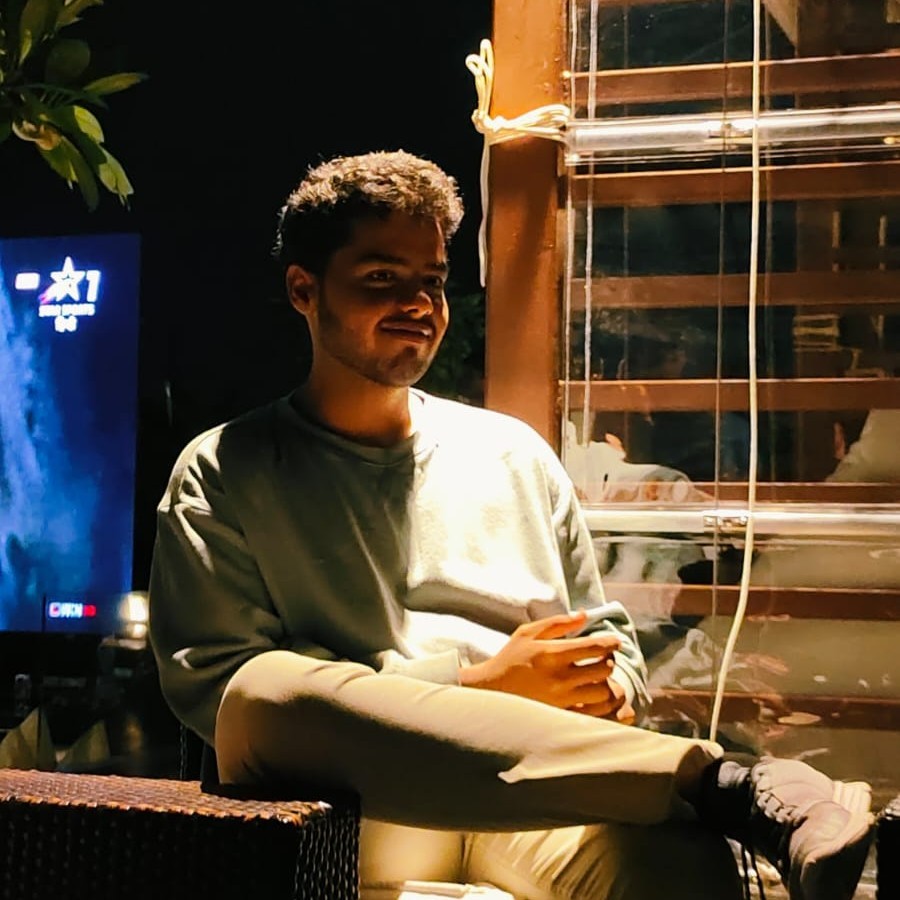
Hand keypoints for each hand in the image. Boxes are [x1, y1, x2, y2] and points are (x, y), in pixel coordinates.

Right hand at [459, 611, 629, 720]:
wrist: (491, 691)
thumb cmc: (510, 658)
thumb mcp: (528, 633)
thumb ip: (557, 623)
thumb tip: (584, 615)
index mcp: (552, 653)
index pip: (595, 647)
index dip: (611, 643)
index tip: (614, 642)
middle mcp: (559, 678)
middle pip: (604, 669)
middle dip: (609, 661)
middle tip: (605, 659)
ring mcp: (562, 700)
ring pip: (603, 693)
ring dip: (606, 683)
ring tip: (598, 678)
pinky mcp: (561, 716)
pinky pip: (594, 713)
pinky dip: (600, 704)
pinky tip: (592, 695)